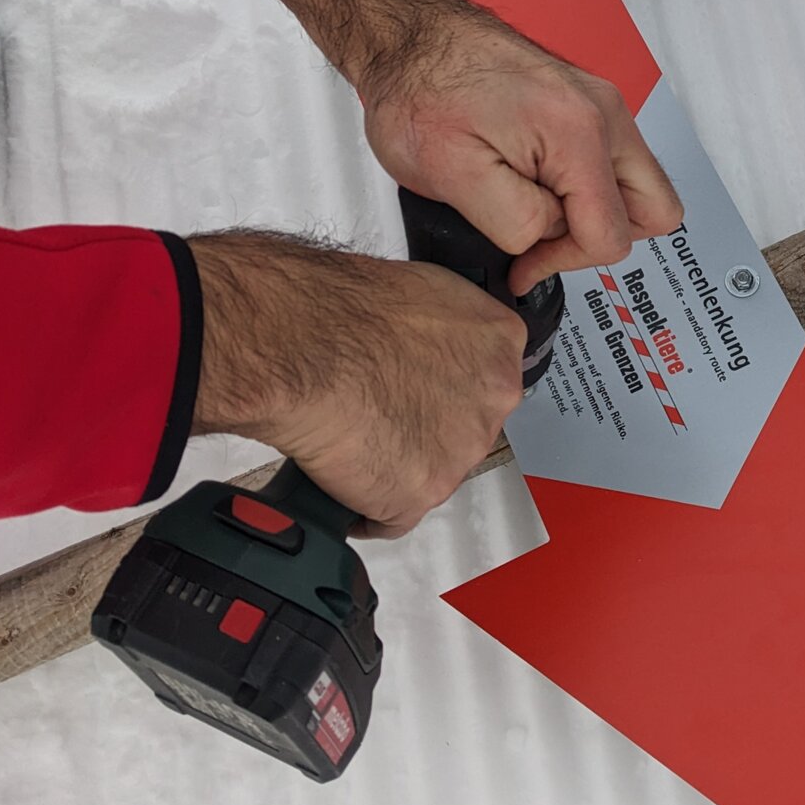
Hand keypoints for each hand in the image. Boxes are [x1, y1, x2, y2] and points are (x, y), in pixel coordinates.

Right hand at [189, 232, 526, 536]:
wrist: (306, 347)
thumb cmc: (345, 309)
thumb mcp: (420, 289)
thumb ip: (446, 327)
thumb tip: (429, 342)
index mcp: (499, 343)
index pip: (485, 377)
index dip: (444, 386)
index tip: (419, 389)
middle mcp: (493, 400)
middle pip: (464, 428)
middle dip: (427, 427)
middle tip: (381, 415)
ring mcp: (461, 452)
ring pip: (431, 472)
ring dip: (398, 465)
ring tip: (352, 443)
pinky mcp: (421, 495)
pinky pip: (393, 515)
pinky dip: (366, 507)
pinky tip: (341, 482)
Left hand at [229, 0, 681, 286]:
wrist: (412, 35)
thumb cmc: (421, 93)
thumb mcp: (452, 176)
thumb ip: (515, 220)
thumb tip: (548, 236)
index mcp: (579, 133)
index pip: (612, 236)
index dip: (565, 263)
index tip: (522, 263)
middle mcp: (606, 114)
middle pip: (655, 210)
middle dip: (601, 238)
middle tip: (544, 239)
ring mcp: (603, 105)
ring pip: (637, 188)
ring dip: (593, 212)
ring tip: (532, 209)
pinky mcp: (589, 104)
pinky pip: (612, 164)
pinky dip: (583, 188)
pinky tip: (534, 184)